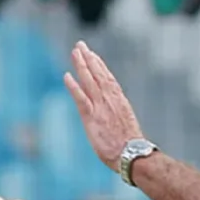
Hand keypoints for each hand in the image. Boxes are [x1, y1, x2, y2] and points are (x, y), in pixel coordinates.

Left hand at [64, 41, 143, 171]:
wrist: (132, 154)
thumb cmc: (130, 145)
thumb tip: (112, 115)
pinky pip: (81, 98)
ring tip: (75, 52)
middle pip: (98, 74)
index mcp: (120, 100)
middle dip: (89, 58)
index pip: (108, 78)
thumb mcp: (126, 124)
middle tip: (80, 45)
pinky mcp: (91, 117)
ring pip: (89, 81)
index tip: (92, 55)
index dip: (99, 65)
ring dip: (81, 65)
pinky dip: (74, 86)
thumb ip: (117, 115)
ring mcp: (101, 107)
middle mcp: (110, 99)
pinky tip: (67, 76)